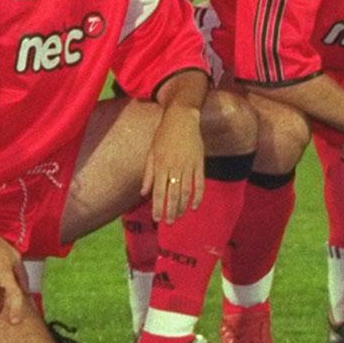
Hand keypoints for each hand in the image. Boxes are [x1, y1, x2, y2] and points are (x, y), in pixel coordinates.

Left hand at [141, 107, 203, 222]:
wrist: (181, 119)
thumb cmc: (163, 136)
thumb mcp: (151, 152)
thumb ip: (148, 174)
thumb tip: (143, 193)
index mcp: (160, 165)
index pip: (158, 191)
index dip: (158, 206)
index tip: (157, 218)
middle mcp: (174, 167)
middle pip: (172, 194)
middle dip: (170, 211)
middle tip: (169, 223)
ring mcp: (188, 166)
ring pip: (186, 192)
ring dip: (182, 207)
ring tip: (179, 217)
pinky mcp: (200, 164)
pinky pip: (200, 184)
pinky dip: (198, 197)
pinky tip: (195, 207)